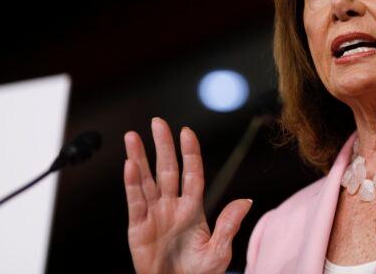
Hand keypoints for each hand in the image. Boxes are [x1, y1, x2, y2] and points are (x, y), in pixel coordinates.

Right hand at [123, 117, 252, 273]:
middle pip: (166, 169)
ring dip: (138, 158)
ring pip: (145, 180)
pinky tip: (129, 166)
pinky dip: (131, 184)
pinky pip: (135, 202)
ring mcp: (154, 215)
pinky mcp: (138, 227)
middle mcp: (172, 206)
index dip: (189, 153)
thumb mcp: (219, 252)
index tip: (186, 132)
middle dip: (162, 145)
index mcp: (193, 208)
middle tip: (157, 123)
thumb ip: (229, 225)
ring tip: (132, 137)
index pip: (191, 173)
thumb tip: (246, 201)